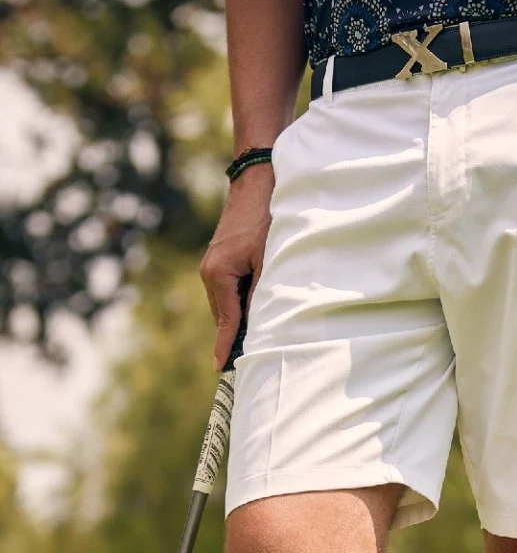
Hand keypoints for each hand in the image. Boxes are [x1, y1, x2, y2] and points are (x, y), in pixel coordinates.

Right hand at [200, 165, 273, 368]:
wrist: (257, 183)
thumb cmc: (267, 219)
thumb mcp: (270, 260)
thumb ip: (263, 293)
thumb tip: (259, 325)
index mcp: (218, 274)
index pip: (227, 320)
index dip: (226, 346)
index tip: (220, 369)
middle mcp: (209, 272)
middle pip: (223, 316)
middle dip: (233, 337)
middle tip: (244, 364)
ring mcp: (211, 266)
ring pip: (225, 304)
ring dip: (237, 321)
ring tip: (251, 343)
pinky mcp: (219, 260)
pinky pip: (227, 292)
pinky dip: (238, 305)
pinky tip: (252, 313)